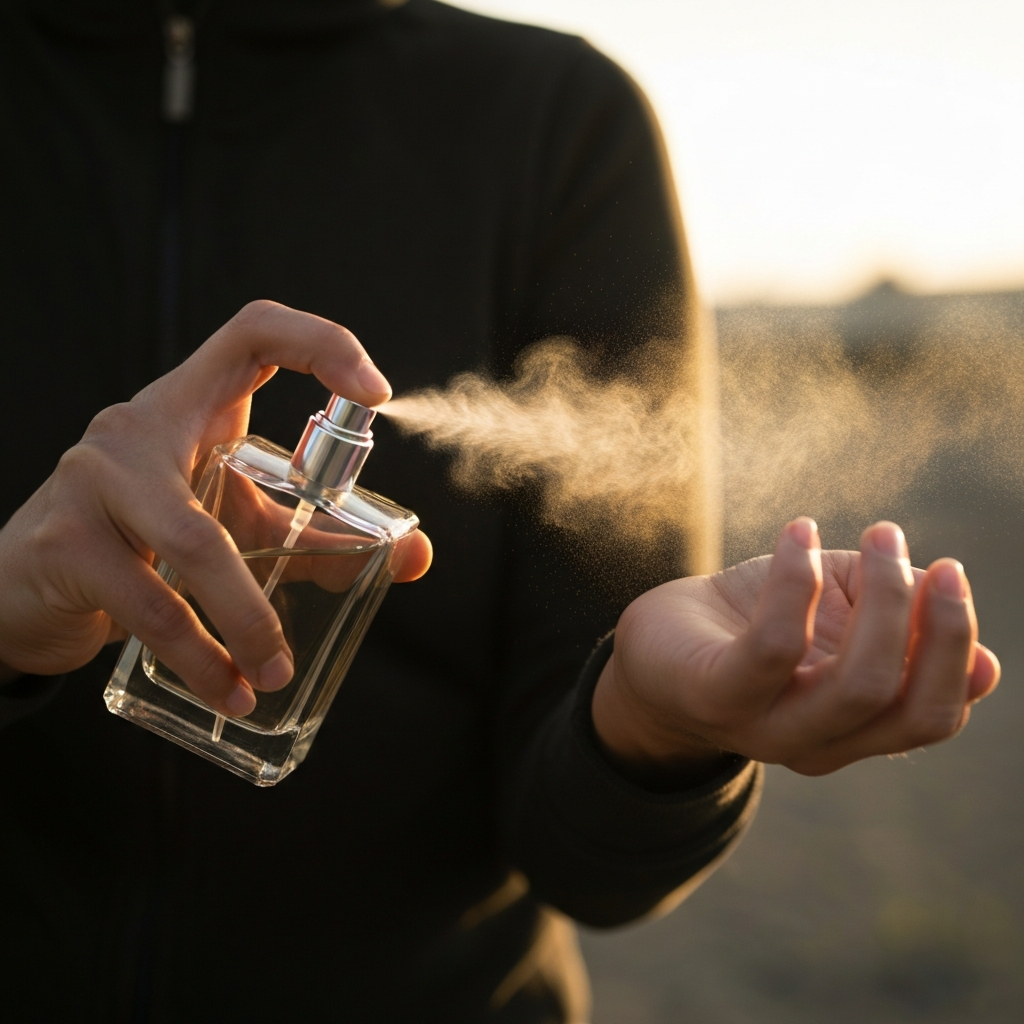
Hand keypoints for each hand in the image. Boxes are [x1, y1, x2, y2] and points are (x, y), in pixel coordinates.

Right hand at [0, 301, 431, 714]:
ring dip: (245, 622)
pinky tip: (224, 690)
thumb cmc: (140, 544)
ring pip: (192, 545)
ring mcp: (91, 479)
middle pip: (231, 466)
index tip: (376, 394)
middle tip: (336, 606)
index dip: (321, 342)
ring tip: (269, 677)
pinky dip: (196, 658)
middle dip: (289, 548)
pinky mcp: (63, 542)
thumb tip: (416, 556)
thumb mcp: (232, 527)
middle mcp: (136, 427)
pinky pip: (147, 603)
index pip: (253, 332)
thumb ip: (319, 538)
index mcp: (188, 408)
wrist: (21, 588)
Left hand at [592, 519, 998, 775]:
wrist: (656, 641)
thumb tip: (982, 650)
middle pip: (904, 707)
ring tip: (881, 534)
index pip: (931, 716)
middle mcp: (815, 741)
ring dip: (885, 599)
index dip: (960, 654)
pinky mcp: (716, 695)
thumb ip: (899, 626)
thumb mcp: (837, 615)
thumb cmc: (753, 621)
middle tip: (929, 555)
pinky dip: (799, 581)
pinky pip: (777, 645)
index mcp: (852, 728)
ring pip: (855, 686)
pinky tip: (799, 531)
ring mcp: (764, 727)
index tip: (950, 576)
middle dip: (937, 625)